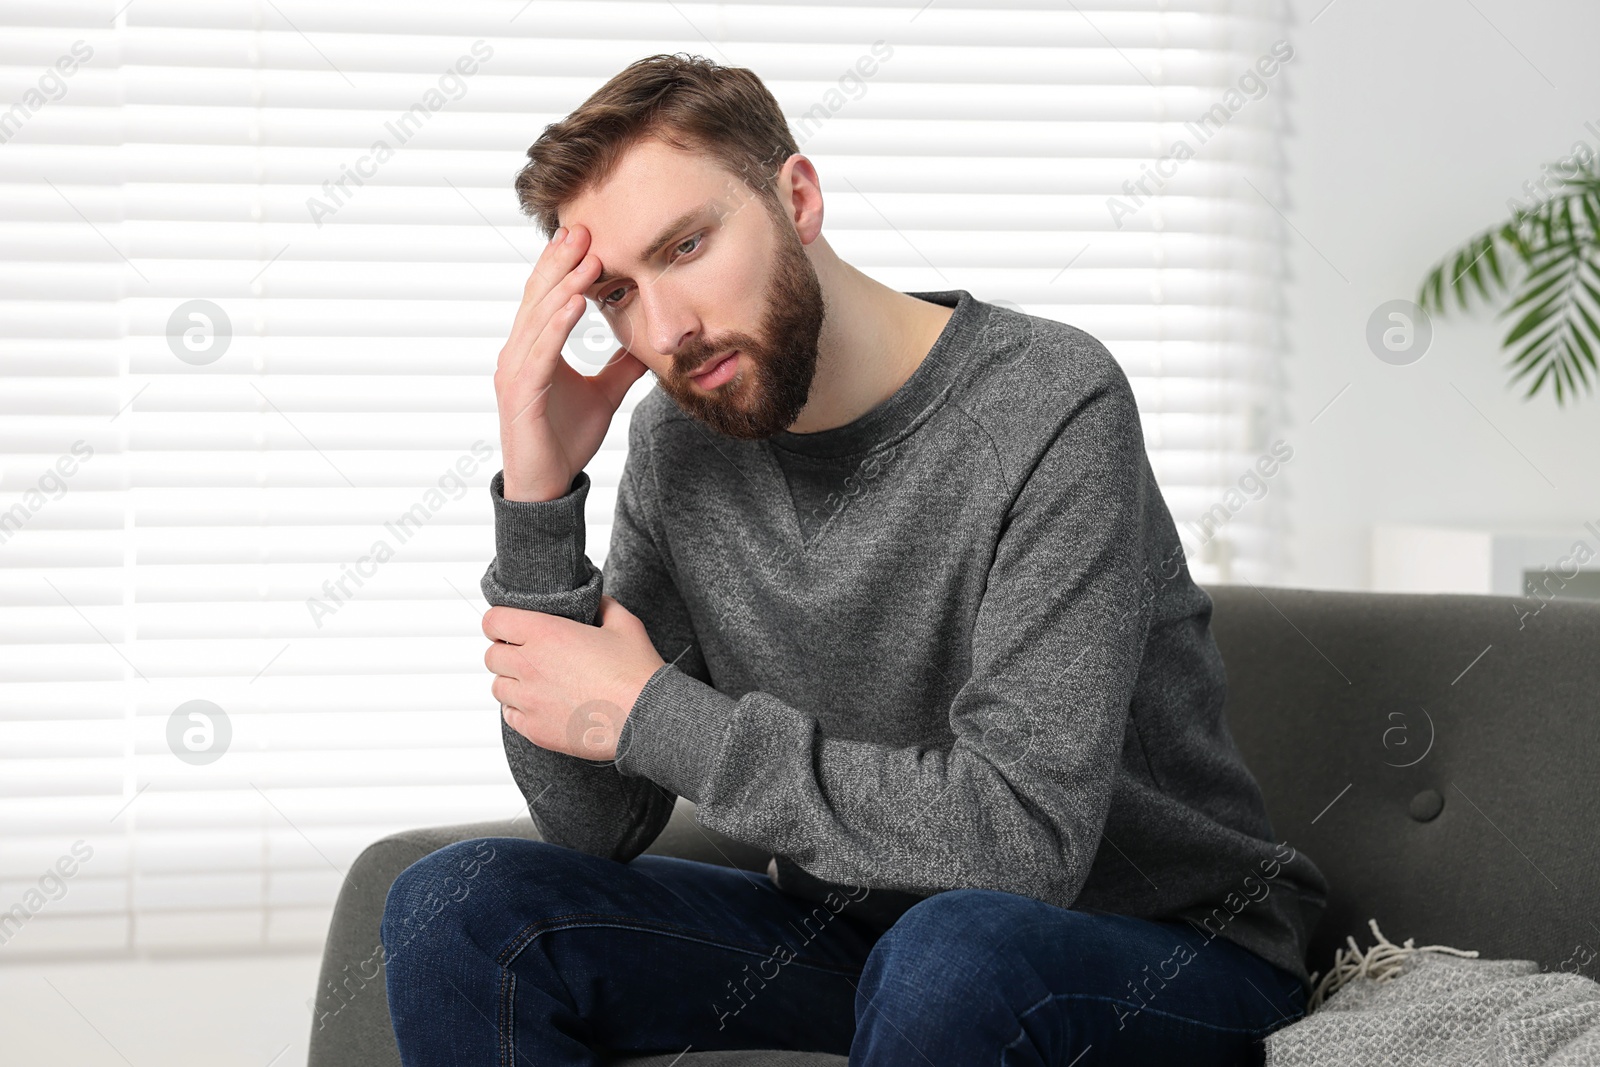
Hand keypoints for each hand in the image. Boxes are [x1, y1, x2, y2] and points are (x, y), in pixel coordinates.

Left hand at [482, 595, 666, 761]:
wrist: (644, 718)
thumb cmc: (636, 672)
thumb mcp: (625, 625)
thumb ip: (604, 606)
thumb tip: (596, 601)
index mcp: (545, 633)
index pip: (493, 621)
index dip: (500, 622)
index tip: (511, 628)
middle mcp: (529, 665)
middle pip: (492, 656)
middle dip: (507, 653)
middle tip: (529, 656)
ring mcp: (529, 700)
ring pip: (498, 688)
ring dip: (512, 683)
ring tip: (537, 683)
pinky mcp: (534, 729)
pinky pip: (509, 716)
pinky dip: (519, 709)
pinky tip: (542, 705)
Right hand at [494, 223, 650, 501]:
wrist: (548, 485)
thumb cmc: (565, 440)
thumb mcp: (604, 394)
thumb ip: (620, 366)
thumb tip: (648, 343)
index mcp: (533, 350)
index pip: (546, 298)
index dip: (563, 266)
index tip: (585, 235)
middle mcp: (517, 354)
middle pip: (538, 298)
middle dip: (560, 262)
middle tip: (582, 227)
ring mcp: (515, 373)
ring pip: (538, 319)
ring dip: (562, 286)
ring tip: (585, 258)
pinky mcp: (520, 394)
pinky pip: (539, 354)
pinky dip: (556, 326)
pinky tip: (573, 305)